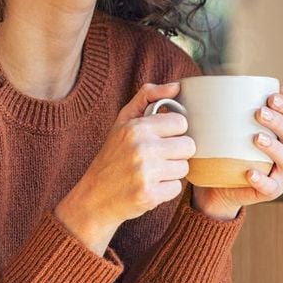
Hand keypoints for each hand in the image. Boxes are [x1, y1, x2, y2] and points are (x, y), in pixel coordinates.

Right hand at [55, 82, 194, 254]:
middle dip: (176, 153)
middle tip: (157, 157)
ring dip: (171, 172)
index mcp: (136, 127)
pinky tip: (149, 186)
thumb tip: (177, 86)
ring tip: (152, 173)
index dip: (173, 132)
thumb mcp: (123, 121)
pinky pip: (177, 188)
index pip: (181, 123)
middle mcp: (141, 148)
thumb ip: (148, 97)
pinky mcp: (149, 195)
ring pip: (184, 168)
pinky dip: (165, 189)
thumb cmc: (112, 156)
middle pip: (188, 146)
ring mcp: (145, 173)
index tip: (160, 138)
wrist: (94, 197)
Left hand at [191, 84, 282, 220]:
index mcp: (281, 132)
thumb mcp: (230, 126)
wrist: (218, 184)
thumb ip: (235, 106)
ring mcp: (280, 172)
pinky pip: (270, 187)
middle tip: (259, 113)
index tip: (271, 96)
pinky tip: (250, 172)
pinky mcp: (270, 190)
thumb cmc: (227, 149)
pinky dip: (262, 180)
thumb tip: (234, 80)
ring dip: (274, 147)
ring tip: (257, 138)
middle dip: (279, 121)